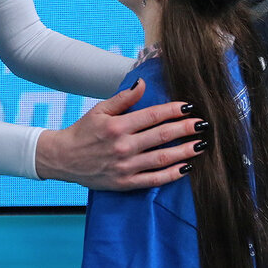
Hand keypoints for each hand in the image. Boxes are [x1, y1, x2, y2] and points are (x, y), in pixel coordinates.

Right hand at [34, 79, 205, 189]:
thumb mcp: (99, 110)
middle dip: (186, 129)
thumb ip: (123, 98)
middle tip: (204, 124)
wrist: (63, 159)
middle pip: (162, 136)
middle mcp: (123, 146)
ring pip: (162, 158)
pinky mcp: (126, 182)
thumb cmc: (82, 132)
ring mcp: (126, 166)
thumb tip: (142, 84)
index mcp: (117, 126)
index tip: (190, 107)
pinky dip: (172, 174)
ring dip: (185, 151)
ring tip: (201, 144)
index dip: (174, 111)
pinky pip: (154, 179)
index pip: (153, 116)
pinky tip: (186, 168)